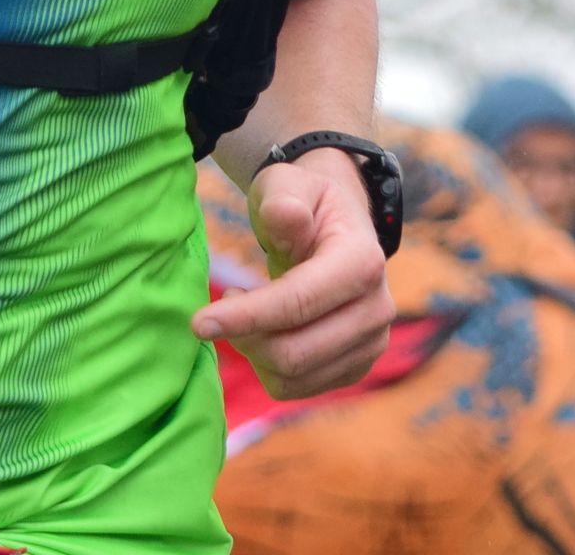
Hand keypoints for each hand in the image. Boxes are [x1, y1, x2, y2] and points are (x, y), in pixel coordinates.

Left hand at [192, 152, 392, 398]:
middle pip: (295, 353)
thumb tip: (286, 216)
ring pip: (294, 378)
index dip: (246, 317)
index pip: (299, 303)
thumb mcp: (288, 185)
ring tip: (243, 312)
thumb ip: (284, 199)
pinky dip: (267, 368)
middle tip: (223, 302)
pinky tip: (261, 333)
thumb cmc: (303, 203)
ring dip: (253, 352)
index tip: (198, 322)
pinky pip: (298, 389)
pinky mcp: (355, 367)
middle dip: (244, 337)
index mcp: (362, 262)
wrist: (335, 227)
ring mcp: (370, 343)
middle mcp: (376, 310)